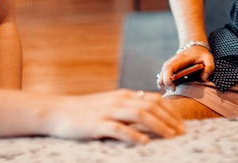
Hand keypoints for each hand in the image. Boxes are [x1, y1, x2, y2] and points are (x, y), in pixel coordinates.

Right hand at [45, 89, 183, 142]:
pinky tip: (144, 143)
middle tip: (182, 133)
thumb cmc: (85, 111)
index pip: (154, 99)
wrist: (56, 111)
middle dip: (170, 119)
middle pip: (151, 106)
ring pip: (139, 115)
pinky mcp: (96, 125)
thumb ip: (128, 107)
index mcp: (124, 95)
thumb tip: (151, 114)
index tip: (182, 124)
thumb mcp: (110, 104)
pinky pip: (118, 129)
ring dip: (159, 126)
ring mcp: (108, 111)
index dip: (171, 111)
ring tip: (171, 137)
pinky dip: (133, 135)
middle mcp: (119, 100)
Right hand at [157, 48, 213, 91]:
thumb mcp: (208, 58)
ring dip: (165, 86)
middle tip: (175, 90)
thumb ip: (209, 68)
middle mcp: (171, 63)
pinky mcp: (168, 70)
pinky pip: (162, 79)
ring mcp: (168, 66)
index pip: (167, 69)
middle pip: (161, 76)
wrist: (195, 47)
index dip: (168, 80)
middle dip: (165, 86)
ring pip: (160, 79)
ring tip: (175, 89)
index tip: (174, 88)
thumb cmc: (201, 54)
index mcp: (179, 60)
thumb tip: (203, 79)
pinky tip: (174, 87)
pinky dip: (166, 85)